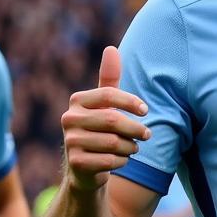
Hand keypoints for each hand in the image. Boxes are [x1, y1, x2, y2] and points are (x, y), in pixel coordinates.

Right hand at [61, 46, 150, 191]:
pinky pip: (111, 160)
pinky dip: (122, 161)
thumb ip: (109, 79)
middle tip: (147, 134)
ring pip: (114, 143)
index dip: (131, 101)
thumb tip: (111, 48)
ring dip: (131, 147)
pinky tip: (120, 160)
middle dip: (136, 129)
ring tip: (132, 148)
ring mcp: (70, 141)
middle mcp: (69, 119)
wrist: (85, 168)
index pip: (108, 94)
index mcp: (77, 101)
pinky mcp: (76, 163)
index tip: (146, 110)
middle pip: (113, 120)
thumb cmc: (100, 130)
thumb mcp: (105, 104)